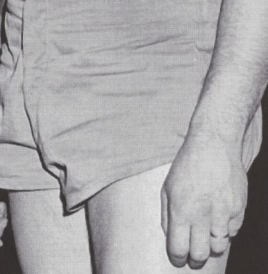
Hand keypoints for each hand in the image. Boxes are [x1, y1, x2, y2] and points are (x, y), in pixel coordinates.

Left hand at [161, 135, 247, 267]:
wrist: (214, 145)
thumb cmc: (186, 166)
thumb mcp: (167, 187)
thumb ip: (166, 215)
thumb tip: (170, 237)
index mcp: (180, 209)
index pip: (178, 248)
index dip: (176, 258)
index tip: (177, 258)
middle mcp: (202, 214)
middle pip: (200, 254)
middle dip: (195, 260)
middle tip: (192, 258)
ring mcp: (223, 212)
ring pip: (219, 247)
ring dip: (211, 246)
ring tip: (205, 237)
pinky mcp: (239, 209)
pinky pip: (232, 232)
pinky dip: (225, 231)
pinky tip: (217, 220)